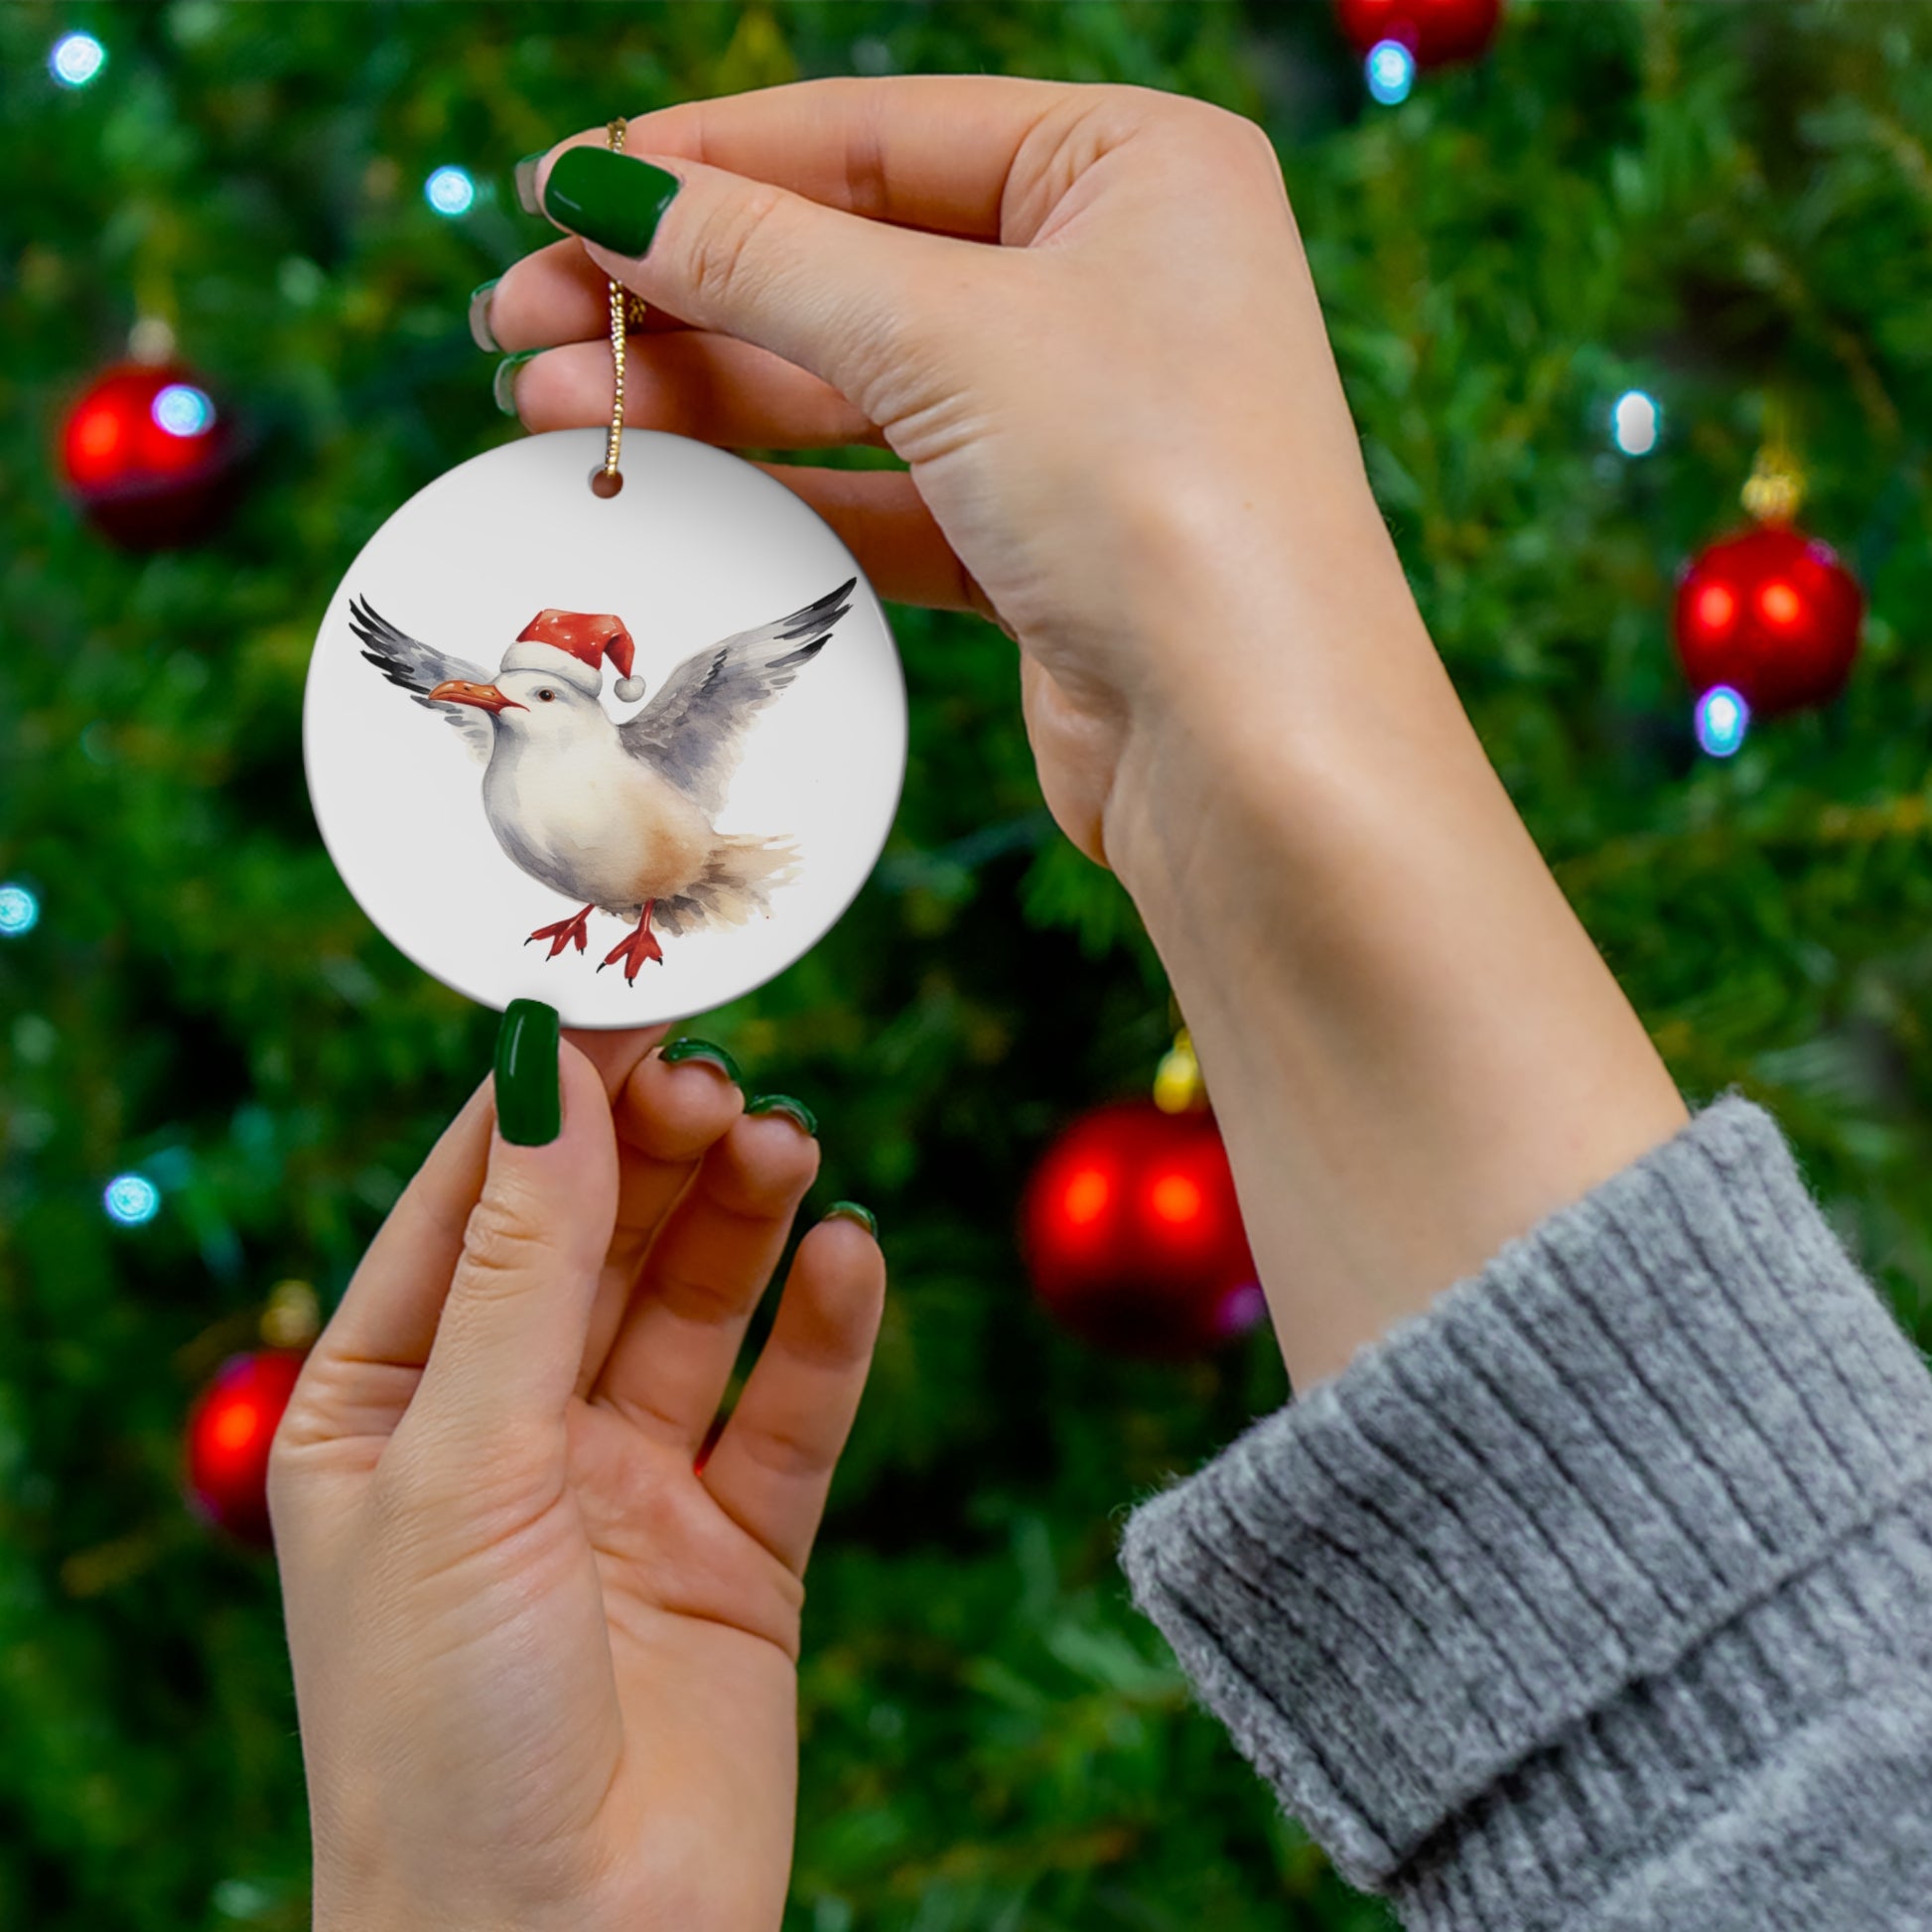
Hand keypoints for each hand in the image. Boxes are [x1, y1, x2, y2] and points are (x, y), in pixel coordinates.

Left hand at [269, 1026, 884, 1931]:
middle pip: (597, 1242)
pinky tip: (849, 1255)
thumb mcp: (461, 1464)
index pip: (471, 1208)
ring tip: (789, 1147)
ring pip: (697, 1308)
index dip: (547, 1104)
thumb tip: (545, 1070)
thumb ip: (521, 1265)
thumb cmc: (443, 1728)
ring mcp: (627, 1490)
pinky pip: (790, 1411)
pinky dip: (825, 1330)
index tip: (626, 1005)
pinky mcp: (738, 1550)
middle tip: (724, 1082)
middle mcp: (508, 1436)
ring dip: (744, 1219)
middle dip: (656, 1155)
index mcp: (386, 1409)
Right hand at [481, 74, 1394, 874]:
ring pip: (855, 384)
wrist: (1255, 749)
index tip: (558, 190)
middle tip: (517, 320)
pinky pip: (884, 492)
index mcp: (1134, 167)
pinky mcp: (1045, 545)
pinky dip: (775, 489)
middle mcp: (1116, 281)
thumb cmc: (1156, 495)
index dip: (705, 162)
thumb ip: (764, 258)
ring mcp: (1081, 420)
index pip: (876, 134)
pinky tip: (659, 483)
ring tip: (545, 405)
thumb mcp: (947, 335)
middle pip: (850, 259)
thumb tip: (602, 189)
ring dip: (702, 394)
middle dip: (679, 291)